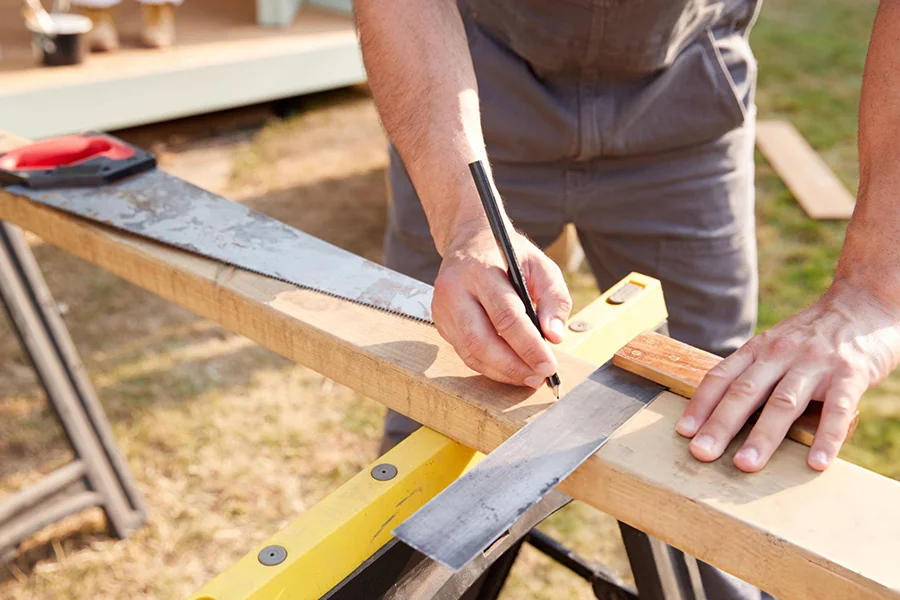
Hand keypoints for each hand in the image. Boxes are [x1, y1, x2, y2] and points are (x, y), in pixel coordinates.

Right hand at [432, 224, 571, 388]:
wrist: (468, 241)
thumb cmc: (507, 254)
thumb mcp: (540, 264)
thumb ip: (553, 298)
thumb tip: (554, 337)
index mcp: (480, 270)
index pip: (506, 316)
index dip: (529, 346)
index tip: (550, 365)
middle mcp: (455, 289)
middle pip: (481, 340)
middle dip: (513, 366)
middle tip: (539, 377)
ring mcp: (443, 307)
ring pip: (470, 352)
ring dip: (501, 372)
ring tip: (528, 377)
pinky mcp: (440, 321)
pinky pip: (464, 353)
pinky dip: (489, 367)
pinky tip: (509, 369)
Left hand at [677, 280, 899, 471]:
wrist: (864, 302)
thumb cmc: (814, 334)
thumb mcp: (777, 344)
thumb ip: (755, 372)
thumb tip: (722, 410)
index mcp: (759, 349)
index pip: (721, 377)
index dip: (701, 405)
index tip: (684, 432)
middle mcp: (781, 354)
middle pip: (744, 392)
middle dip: (720, 425)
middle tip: (701, 454)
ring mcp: (815, 363)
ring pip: (783, 402)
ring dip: (763, 436)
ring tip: (745, 465)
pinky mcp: (850, 374)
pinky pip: (836, 409)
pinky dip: (826, 437)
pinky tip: (816, 463)